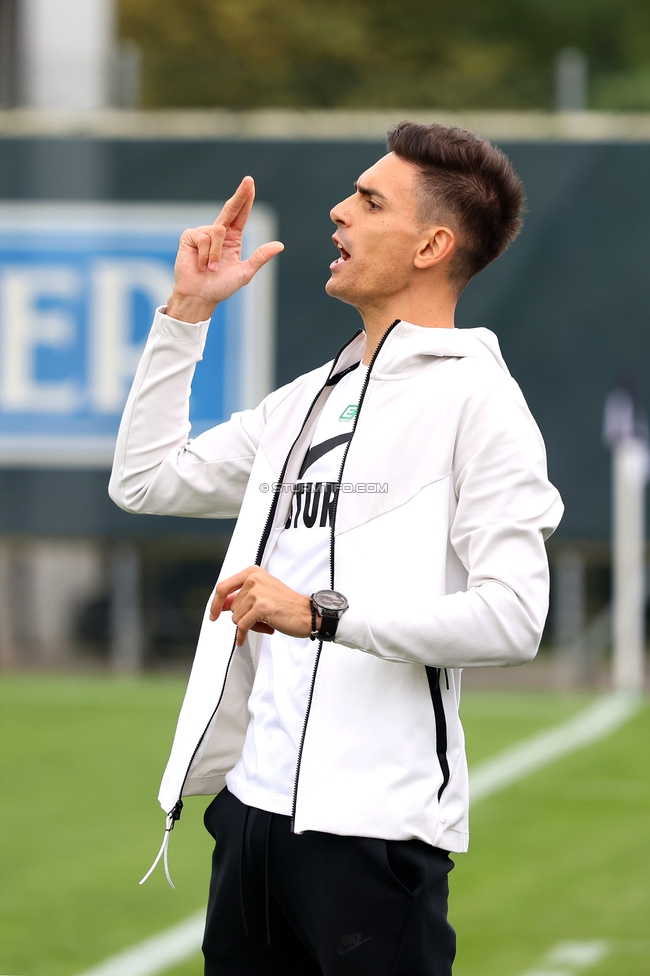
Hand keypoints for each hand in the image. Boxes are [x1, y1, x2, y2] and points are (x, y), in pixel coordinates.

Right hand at [166, 176, 283, 322]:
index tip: (250, 184)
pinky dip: (206, 255)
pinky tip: (201, 265)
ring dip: (217, 255)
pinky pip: (204, 238)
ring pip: (218, 231)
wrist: (200, 296)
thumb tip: (280, 245)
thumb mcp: (245, 272)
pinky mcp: (190, 236)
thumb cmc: (220, 287)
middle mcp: (218, 232)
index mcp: (233, 239)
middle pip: (230, 209)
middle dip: (240, 195)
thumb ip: (260, 257)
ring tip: (212, 269)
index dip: (246, 200)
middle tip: (249, 180)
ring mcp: (203, 233)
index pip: (241, 215)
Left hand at [210, 566, 316, 646]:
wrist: (307, 613)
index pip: (223, 588)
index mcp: (252, 572)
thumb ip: (241, 597)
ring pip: (236, 618)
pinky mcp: (261, 607)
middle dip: (243, 617)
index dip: (215, 604)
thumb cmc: (287, 605)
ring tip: (264, 622)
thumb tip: (222, 604)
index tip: (213, 614)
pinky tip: (243, 639)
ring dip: (248, 625)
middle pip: (231, 607)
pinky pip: (242, 626)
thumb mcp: (262, 594)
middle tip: (259, 619)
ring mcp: (257, 592)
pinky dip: (242, 635)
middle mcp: (254, 579)